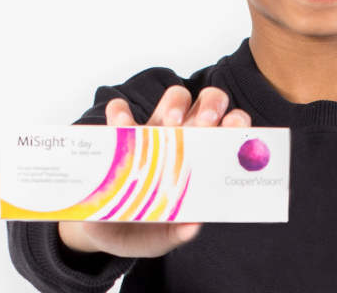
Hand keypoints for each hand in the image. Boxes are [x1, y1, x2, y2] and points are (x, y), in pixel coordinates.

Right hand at [58, 85, 251, 257]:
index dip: (237, 122)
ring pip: (175, 96)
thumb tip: (191, 227)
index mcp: (202, 161)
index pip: (230, 130)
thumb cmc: (142, 231)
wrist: (100, 231)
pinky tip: (120, 125)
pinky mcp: (120, 133)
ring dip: (175, 103)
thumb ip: (174, 235)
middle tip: (203, 125)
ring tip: (169, 125)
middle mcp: (185, 139)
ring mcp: (155, 132)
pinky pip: (121, 111)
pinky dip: (120, 112)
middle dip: (211, 106)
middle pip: (209, 103)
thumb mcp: (158, 239)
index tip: (233, 127)